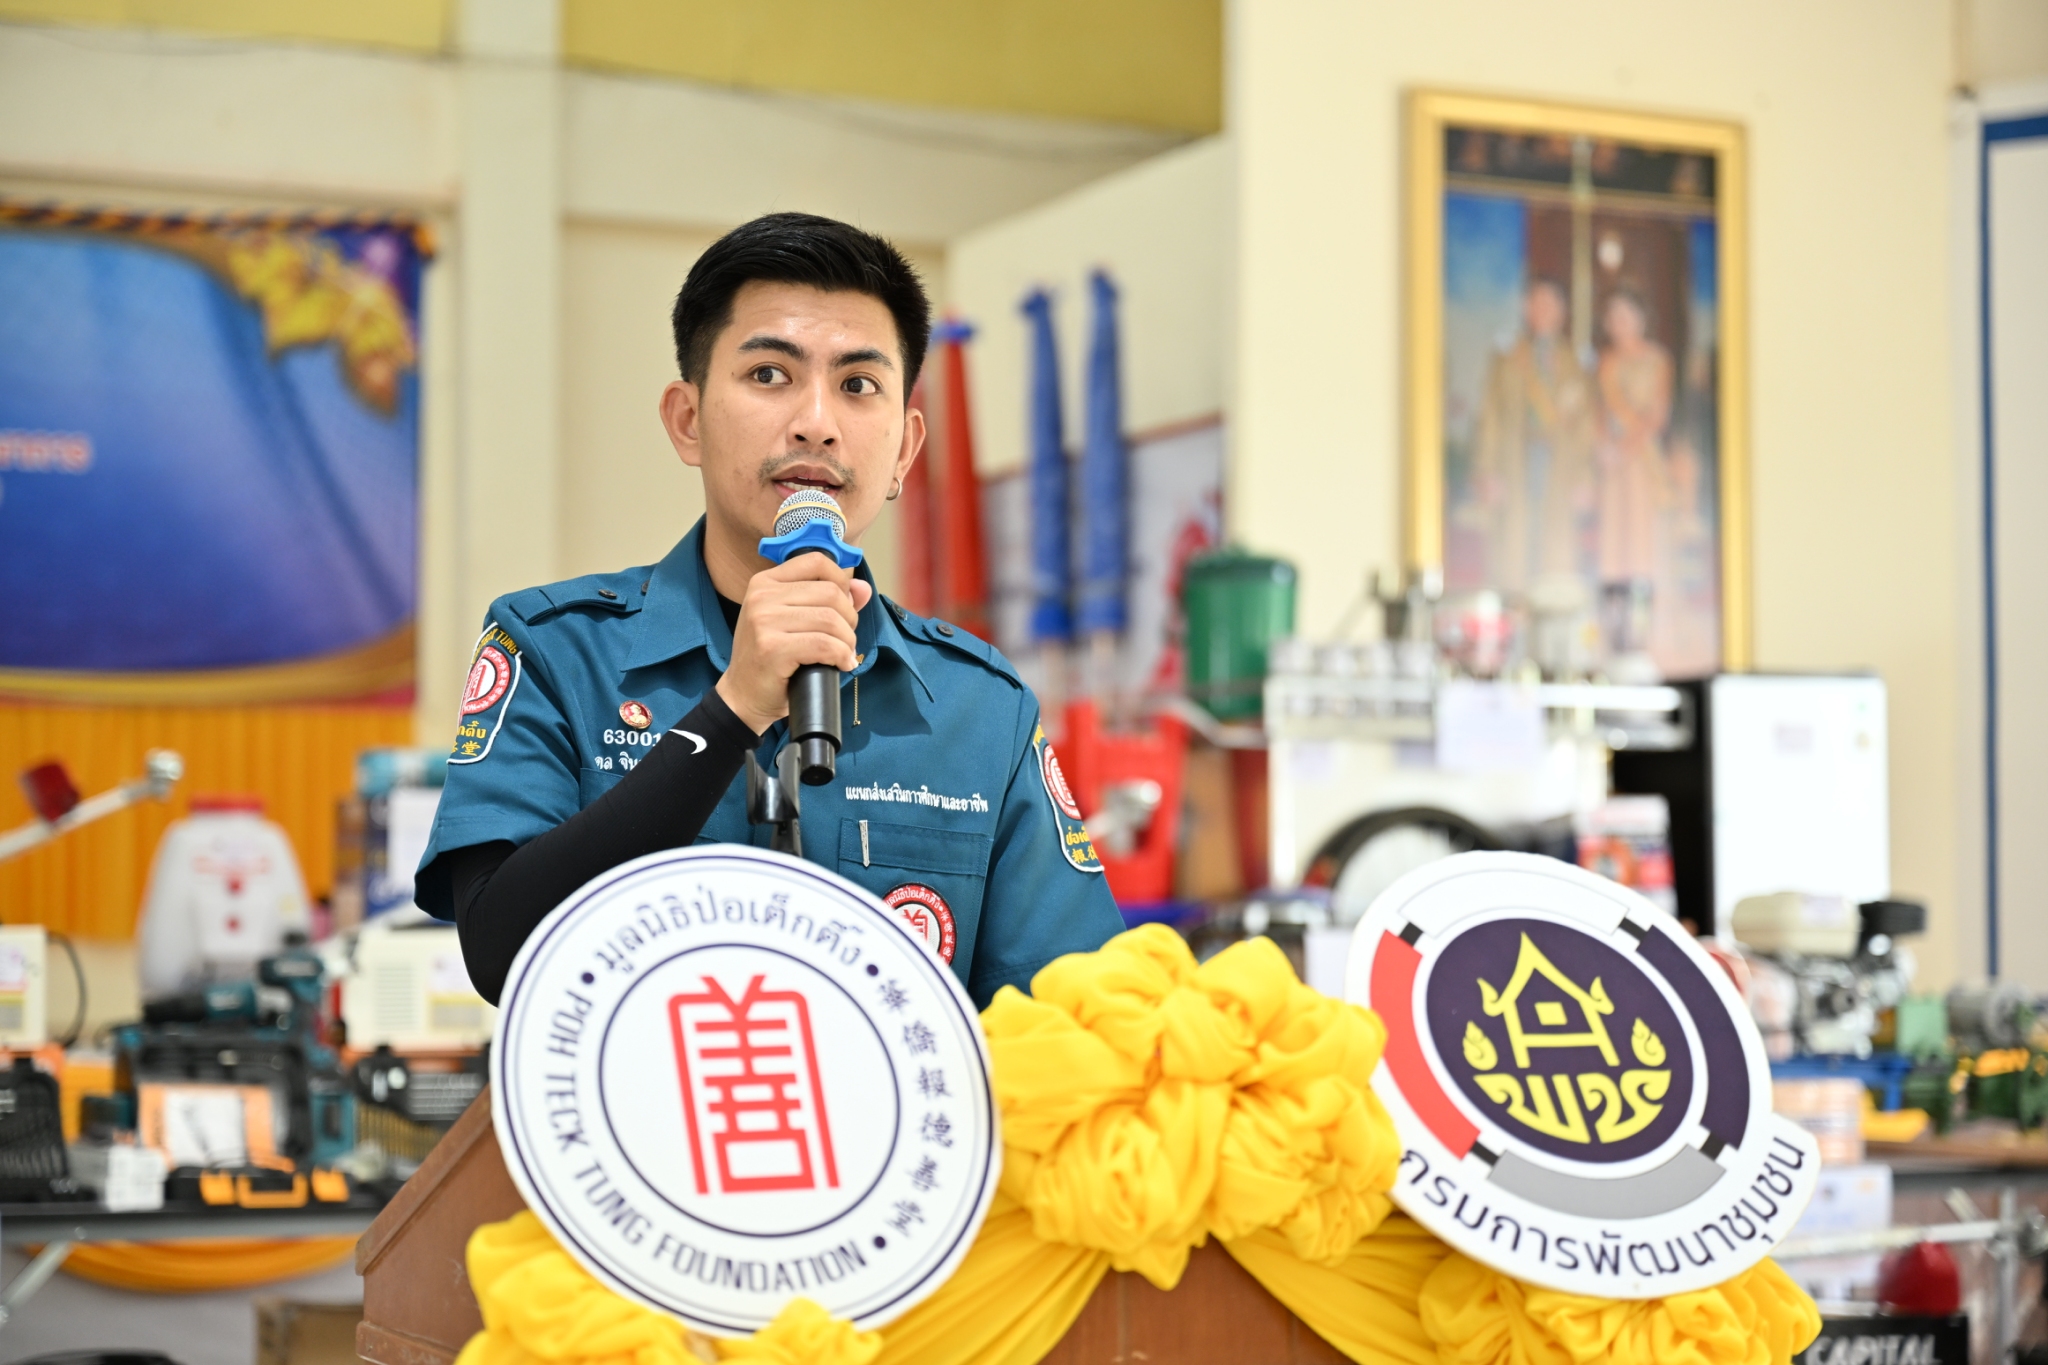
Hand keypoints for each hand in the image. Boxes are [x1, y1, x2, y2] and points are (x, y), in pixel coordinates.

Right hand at [715, 554, 872, 734]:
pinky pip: (824, 645)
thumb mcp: (794, 621)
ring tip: (843, 653)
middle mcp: (762, 596)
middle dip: (849, 618)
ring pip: (831, 619)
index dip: (842, 582)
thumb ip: (828, 600)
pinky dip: (841, 656)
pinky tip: (841, 664)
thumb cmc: (771, 658)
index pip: (817, 561)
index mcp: (766, 582)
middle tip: (845, 639)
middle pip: (830, 592)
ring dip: (847, 640)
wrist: (742, 695)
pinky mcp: (772, 648)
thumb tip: (863, 588)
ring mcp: (764, 621)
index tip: (844, 606)